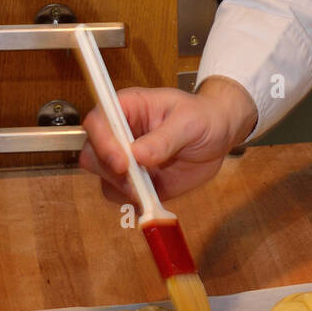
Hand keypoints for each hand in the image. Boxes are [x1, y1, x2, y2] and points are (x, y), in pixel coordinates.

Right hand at [79, 76, 257, 203]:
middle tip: (138, 181)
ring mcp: (125, 159)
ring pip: (104, 178)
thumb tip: (138, 155)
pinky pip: (121, 195)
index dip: (102, 142)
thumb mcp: (189, 121)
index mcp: (128, 108)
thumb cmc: (203, 117)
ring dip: (122, 188)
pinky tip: (151, 199)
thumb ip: (165, 138)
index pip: (98, 122)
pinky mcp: (135, 181)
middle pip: (92, 153)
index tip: (122, 162)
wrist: (219, 135)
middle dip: (110, 171)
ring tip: (150, 189)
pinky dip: (132, 202)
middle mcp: (120, 134)